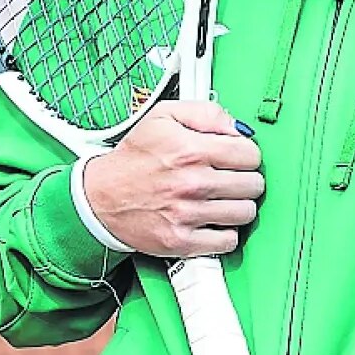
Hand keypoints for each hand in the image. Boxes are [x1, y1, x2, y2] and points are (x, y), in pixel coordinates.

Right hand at [82, 101, 263, 257]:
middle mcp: (192, 183)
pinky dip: (224, 232)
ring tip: (221, 199)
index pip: (250, 154)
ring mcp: (187, 214)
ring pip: (245, 213)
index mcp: (190, 150)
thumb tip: (237, 128)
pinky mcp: (181, 241)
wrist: (101, 196)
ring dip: (237, 206)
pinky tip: (212, 220)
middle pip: (253, 185)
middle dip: (244, 179)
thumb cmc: (134, 158)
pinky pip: (227, 241)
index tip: (235, 158)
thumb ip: (205, 113)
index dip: (246, 154)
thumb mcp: (163, 117)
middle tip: (228, 179)